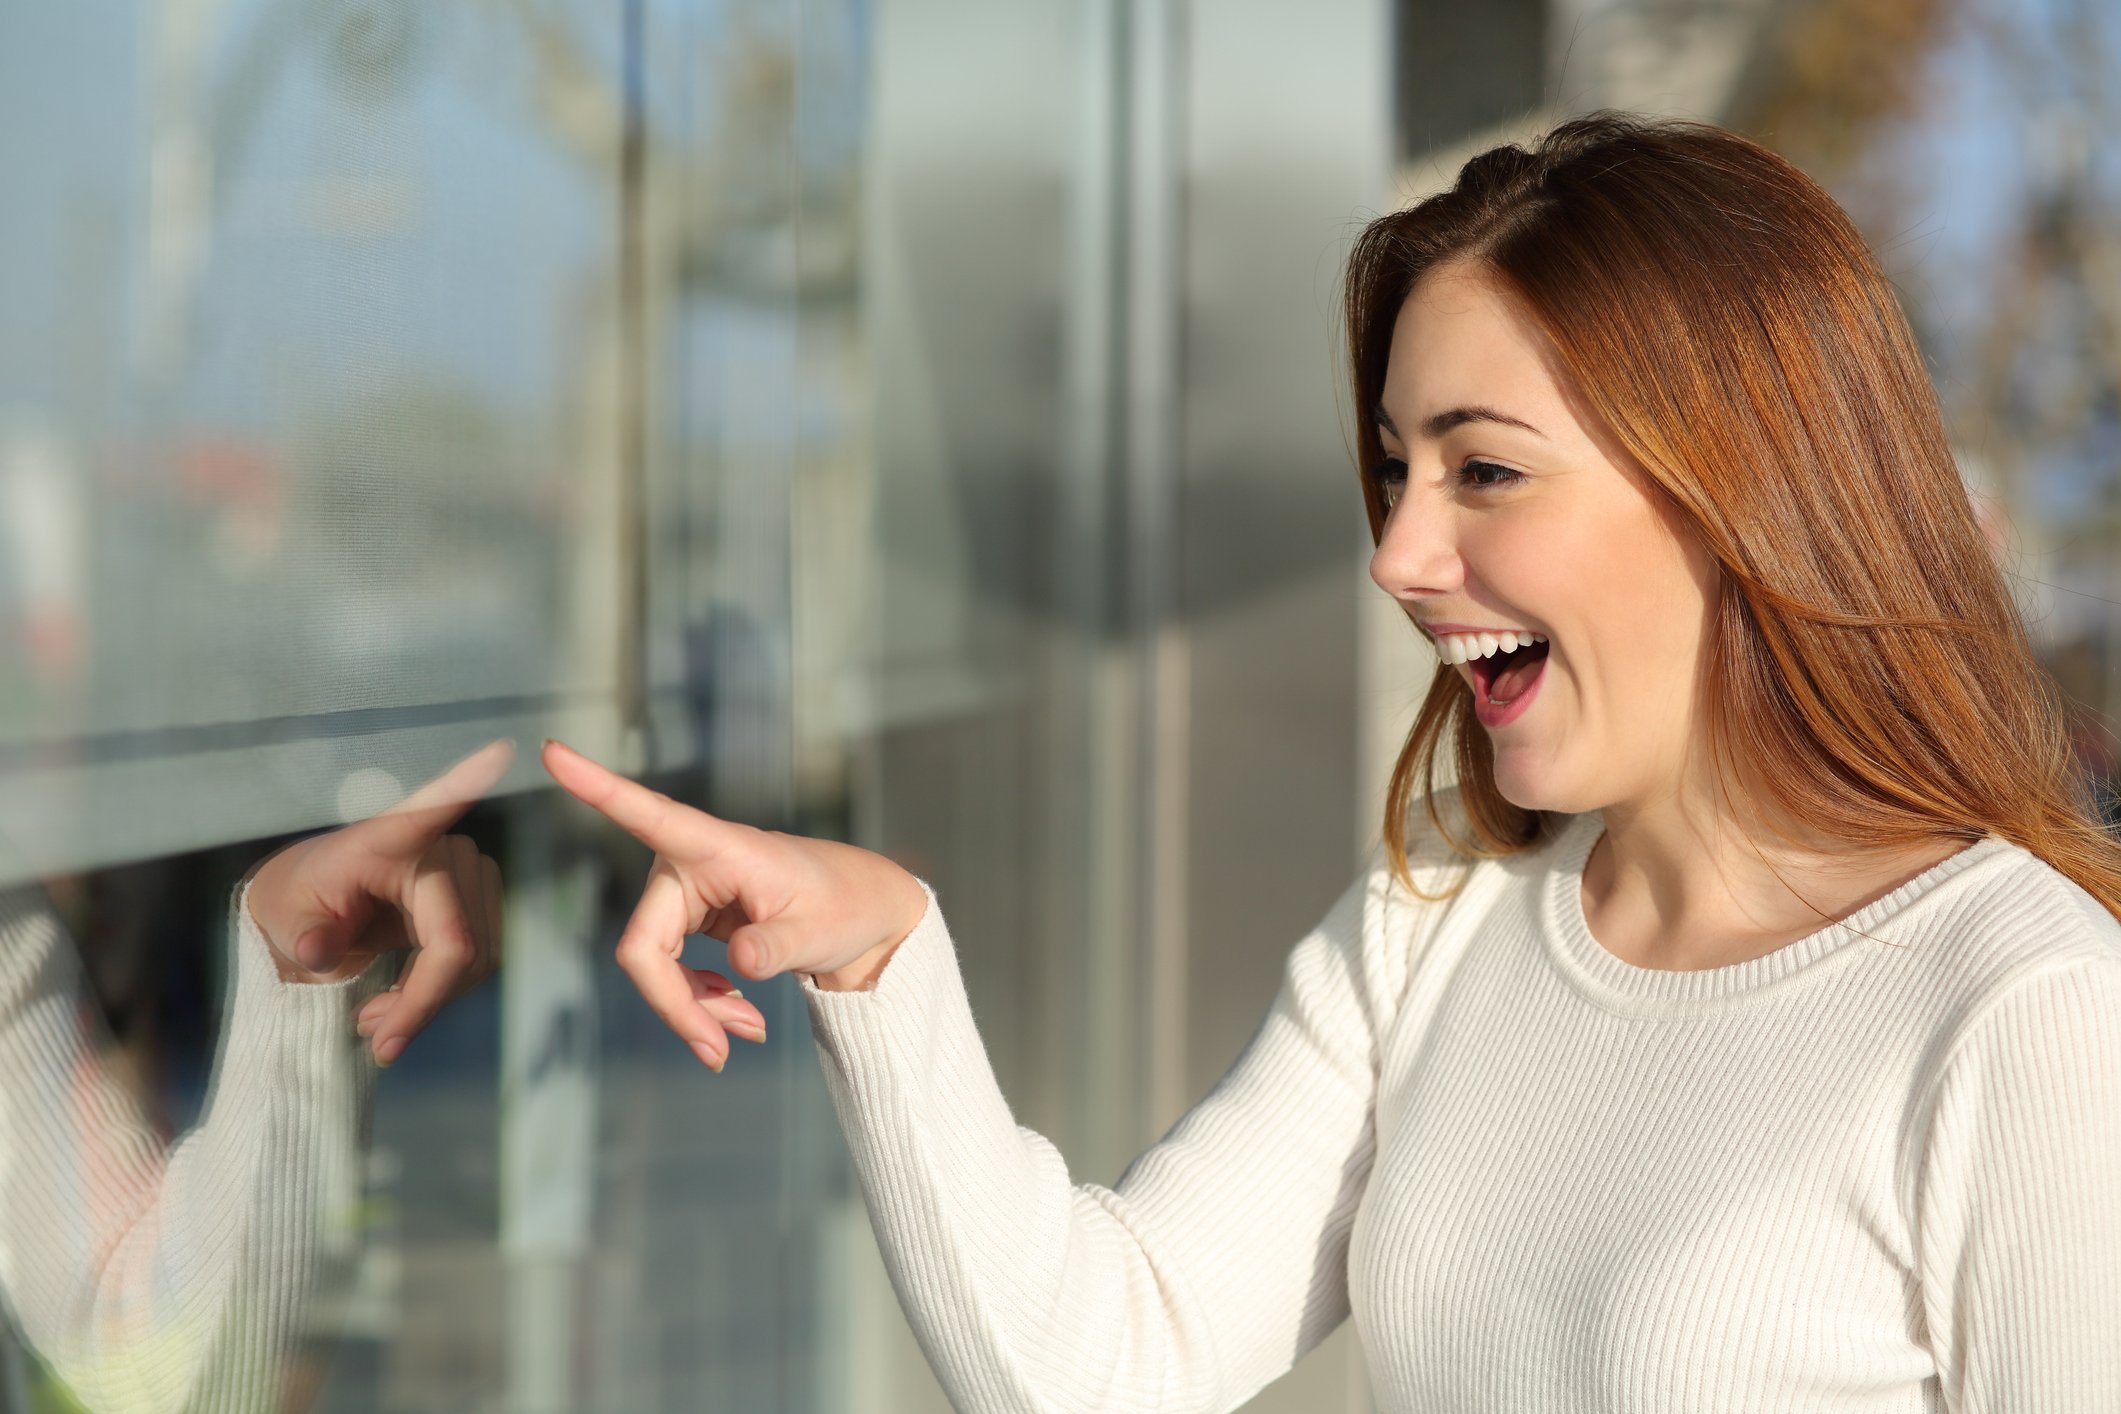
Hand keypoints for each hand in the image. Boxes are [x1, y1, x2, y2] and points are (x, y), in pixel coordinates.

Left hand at [247, 740, 513, 1064]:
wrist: (312, 902)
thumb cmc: (296, 903)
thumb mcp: (283, 920)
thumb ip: (302, 935)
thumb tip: (316, 949)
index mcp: (385, 840)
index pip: (430, 810)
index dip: (465, 784)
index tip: (498, 750)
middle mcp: (440, 846)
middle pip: (458, 942)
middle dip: (422, 1001)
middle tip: (375, 1037)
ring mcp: (468, 868)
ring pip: (477, 958)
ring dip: (432, 1000)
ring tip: (379, 1017)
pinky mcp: (480, 894)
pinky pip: (481, 958)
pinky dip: (443, 991)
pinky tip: (404, 998)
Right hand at [541, 739, 925, 1070]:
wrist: (862, 916)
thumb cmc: (845, 905)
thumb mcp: (820, 930)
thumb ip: (778, 946)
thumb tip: (739, 960)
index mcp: (719, 846)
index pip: (650, 814)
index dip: (597, 787)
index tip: (552, 751)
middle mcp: (689, 863)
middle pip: (644, 946)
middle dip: (677, 1005)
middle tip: (719, 1053)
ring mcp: (685, 893)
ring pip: (653, 967)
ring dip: (693, 1010)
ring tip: (746, 1033)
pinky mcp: (689, 919)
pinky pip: (670, 973)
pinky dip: (699, 1003)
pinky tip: (736, 1014)